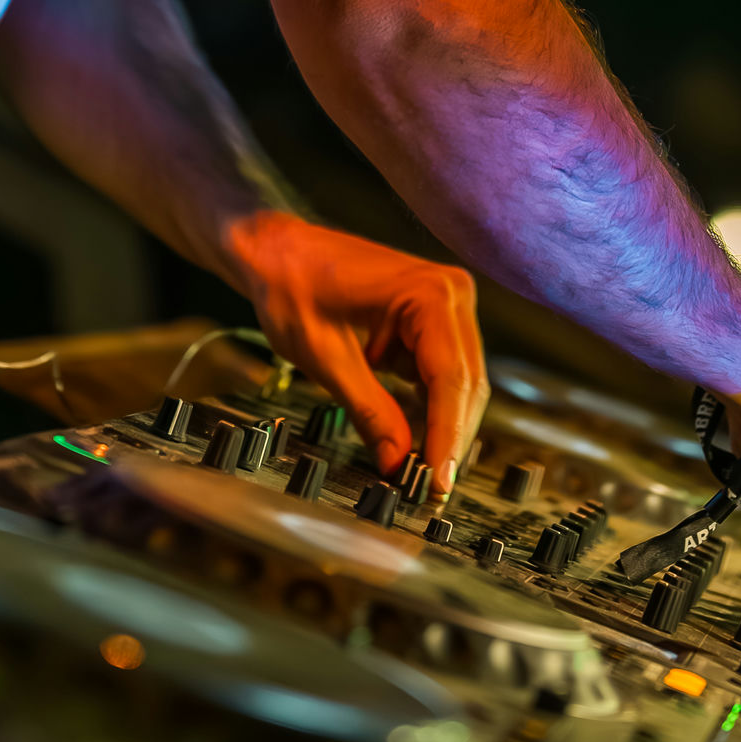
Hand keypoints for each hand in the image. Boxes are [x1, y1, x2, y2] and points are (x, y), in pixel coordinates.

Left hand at [223, 209, 487, 494]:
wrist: (275, 250)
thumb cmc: (292, 283)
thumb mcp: (325, 355)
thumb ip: (368, 410)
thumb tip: (396, 462)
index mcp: (430, 293)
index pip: (452, 379)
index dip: (447, 436)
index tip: (438, 482)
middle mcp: (450, 294)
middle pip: (466, 384)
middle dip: (449, 438)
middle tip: (431, 491)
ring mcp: (444, 305)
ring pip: (460, 383)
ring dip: (443, 427)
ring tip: (422, 474)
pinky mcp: (430, 321)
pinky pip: (442, 374)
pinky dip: (430, 409)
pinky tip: (417, 442)